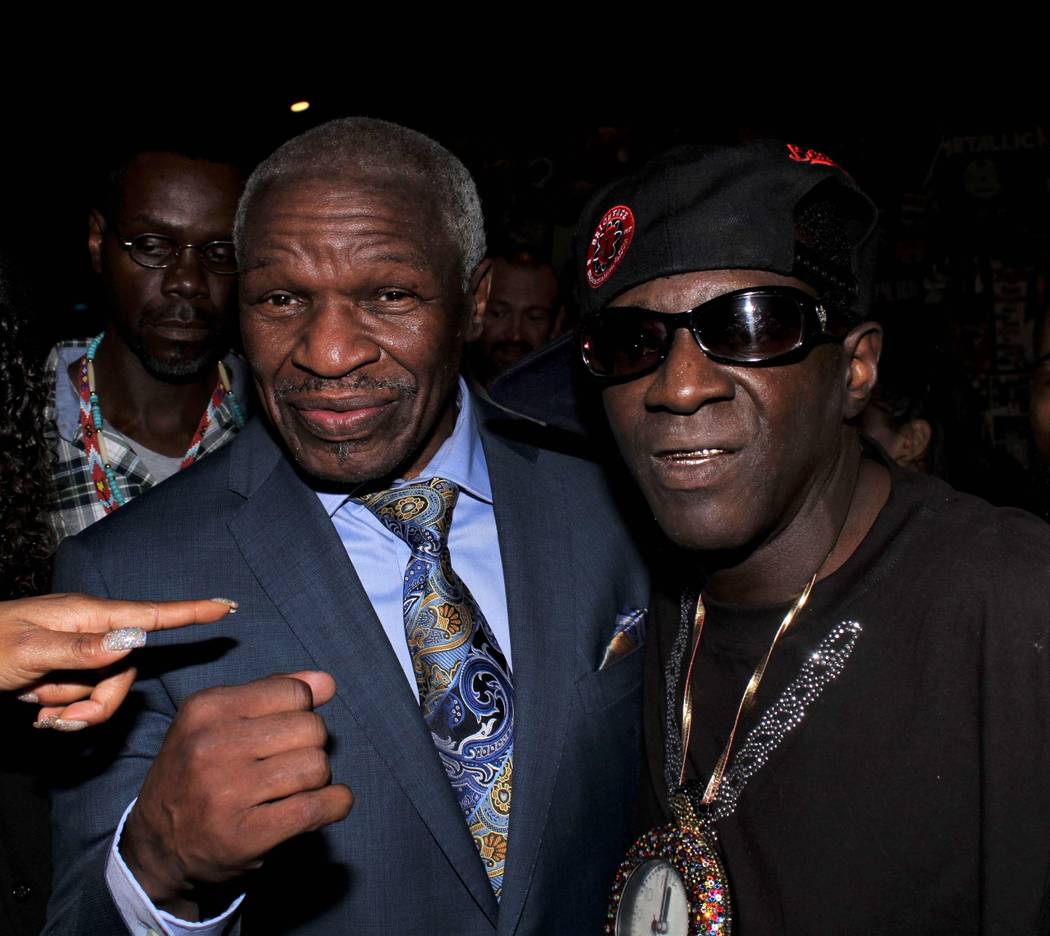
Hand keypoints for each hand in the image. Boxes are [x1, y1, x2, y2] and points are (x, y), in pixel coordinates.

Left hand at [0, 593, 236, 728]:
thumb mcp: (28, 651)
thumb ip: (83, 649)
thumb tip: (136, 640)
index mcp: (88, 616)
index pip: (150, 615)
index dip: (191, 613)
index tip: (227, 606)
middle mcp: (89, 632)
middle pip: (125, 674)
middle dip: (96, 703)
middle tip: (56, 718)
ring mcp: (76, 653)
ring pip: (102, 691)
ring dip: (68, 706)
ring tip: (32, 704)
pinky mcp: (64, 673)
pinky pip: (81, 699)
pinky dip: (58, 710)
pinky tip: (31, 707)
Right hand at [120, 672, 353, 919]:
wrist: (156, 845)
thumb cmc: (197, 771)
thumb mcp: (218, 720)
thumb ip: (274, 692)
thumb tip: (327, 683)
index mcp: (206, 708)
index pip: (295, 692)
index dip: (302, 712)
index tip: (285, 732)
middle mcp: (211, 746)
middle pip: (312, 729)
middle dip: (312, 746)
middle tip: (289, 763)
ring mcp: (226, 792)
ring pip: (317, 767)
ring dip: (318, 779)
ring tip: (293, 786)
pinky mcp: (244, 835)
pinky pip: (316, 807)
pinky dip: (335, 804)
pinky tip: (326, 804)